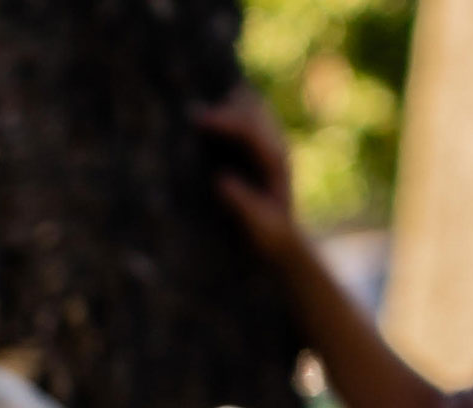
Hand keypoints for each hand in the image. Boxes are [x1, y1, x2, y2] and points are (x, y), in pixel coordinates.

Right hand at [195, 88, 300, 258]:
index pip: (251, 133)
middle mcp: (277, 147)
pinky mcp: (261, 147)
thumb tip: (221, 178)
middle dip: (225, 107)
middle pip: (254, 112)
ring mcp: (271, 144)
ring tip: (198, 103)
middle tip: (190, 110)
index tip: (198, 118)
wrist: (283, 239)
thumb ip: (243, 203)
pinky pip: (249, 117)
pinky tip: (210, 110)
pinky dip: (232, 108)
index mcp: (276, 164)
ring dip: (229, 103)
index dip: (226, 121)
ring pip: (254, 108)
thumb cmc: (268, 236)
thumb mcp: (258, 226)